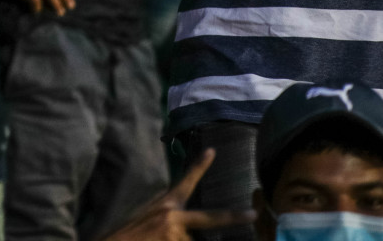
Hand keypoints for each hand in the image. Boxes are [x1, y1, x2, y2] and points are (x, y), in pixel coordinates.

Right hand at [100, 149, 254, 240]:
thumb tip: (184, 219)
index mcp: (165, 205)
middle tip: (253, 214)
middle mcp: (172, 215)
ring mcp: (175, 233)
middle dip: (234, 217)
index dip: (199, 167)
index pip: (185, 182)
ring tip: (162, 238)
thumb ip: (166, 213)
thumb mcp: (145, 216)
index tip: (212, 151)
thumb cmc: (129, 233)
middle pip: (211, 218)